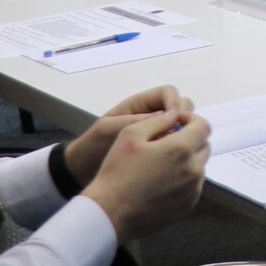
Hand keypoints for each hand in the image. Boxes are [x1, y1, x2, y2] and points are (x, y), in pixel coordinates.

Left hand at [63, 85, 194, 185]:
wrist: (80, 172)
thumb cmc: (92, 147)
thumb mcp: (108, 130)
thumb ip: (136, 121)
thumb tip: (169, 117)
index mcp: (139, 105)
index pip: (169, 93)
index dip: (176, 103)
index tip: (176, 120)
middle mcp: (151, 116)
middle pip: (181, 107)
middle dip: (185, 118)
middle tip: (182, 136)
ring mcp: (156, 133)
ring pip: (181, 126)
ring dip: (185, 134)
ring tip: (179, 149)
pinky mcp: (158, 151)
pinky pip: (176, 144)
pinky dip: (180, 149)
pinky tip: (177, 160)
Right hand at [81, 110, 210, 242]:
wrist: (110, 213)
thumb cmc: (117, 172)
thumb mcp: (130, 134)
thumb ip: (158, 120)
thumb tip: (174, 115)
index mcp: (182, 149)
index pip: (203, 126)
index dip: (190, 120)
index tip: (175, 122)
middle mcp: (194, 170)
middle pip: (203, 145)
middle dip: (190, 139)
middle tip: (167, 142)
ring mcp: (193, 190)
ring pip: (199, 166)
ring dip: (187, 160)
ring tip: (162, 164)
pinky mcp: (188, 205)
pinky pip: (193, 185)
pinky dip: (184, 179)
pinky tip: (162, 182)